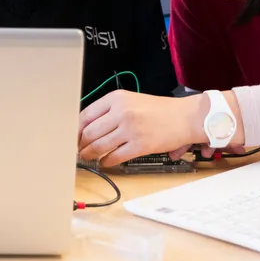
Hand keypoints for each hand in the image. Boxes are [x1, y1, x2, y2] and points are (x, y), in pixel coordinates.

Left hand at [77, 90, 202, 167]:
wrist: (186, 117)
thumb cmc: (160, 109)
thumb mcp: (131, 101)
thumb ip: (110, 111)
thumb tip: (88, 126)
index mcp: (116, 98)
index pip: (86, 114)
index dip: (76, 129)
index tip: (73, 136)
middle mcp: (121, 112)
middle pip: (89, 132)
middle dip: (80, 144)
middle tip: (78, 150)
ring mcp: (130, 129)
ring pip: (99, 146)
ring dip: (90, 154)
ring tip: (89, 157)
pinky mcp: (139, 146)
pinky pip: (115, 157)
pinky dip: (106, 162)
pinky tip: (105, 162)